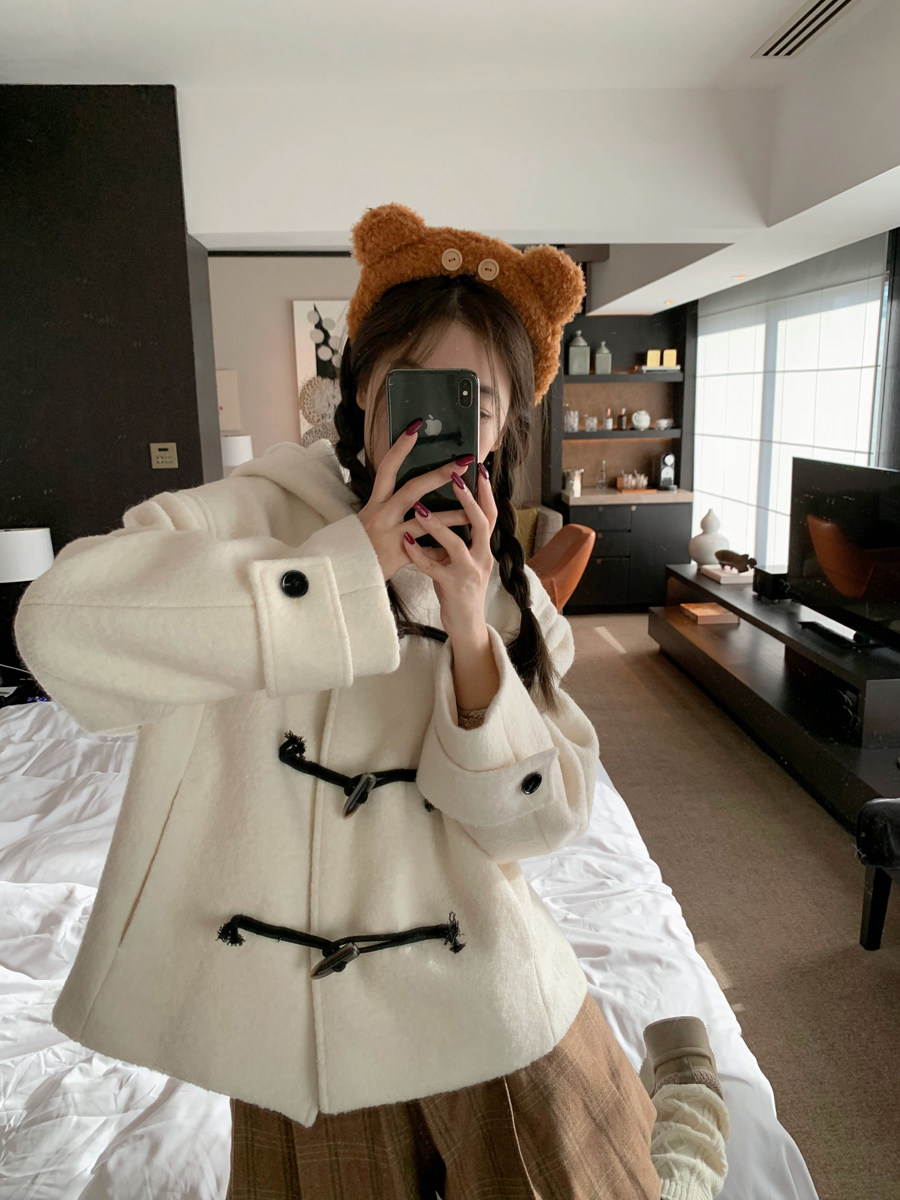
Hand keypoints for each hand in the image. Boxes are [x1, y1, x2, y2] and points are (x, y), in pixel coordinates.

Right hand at [356, 420, 470, 582]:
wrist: (341, 574)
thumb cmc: (357, 545)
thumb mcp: (368, 519)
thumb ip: (388, 505)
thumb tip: (415, 491)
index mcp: (375, 503)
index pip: (387, 468)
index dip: (400, 447)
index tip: (416, 427)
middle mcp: (380, 515)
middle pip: (412, 489)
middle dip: (440, 474)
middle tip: (463, 462)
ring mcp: (388, 535)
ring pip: (425, 521)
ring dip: (451, 515)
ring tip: (472, 510)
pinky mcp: (396, 556)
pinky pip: (424, 552)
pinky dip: (441, 549)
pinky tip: (460, 547)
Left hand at [400, 459, 497, 643]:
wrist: (467, 626)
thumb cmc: (458, 586)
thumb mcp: (463, 559)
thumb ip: (458, 536)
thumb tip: (444, 508)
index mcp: (484, 548)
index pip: (490, 514)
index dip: (485, 492)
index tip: (478, 469)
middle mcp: (482, 558)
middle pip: (482, 523)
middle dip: (468, 499)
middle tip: (455, 477)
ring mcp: (468, 573)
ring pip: (457, 545)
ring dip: (438, 524)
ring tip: (419, 508)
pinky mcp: (452, 588)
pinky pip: (434, 569)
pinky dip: (419, 554)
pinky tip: (405, 542)